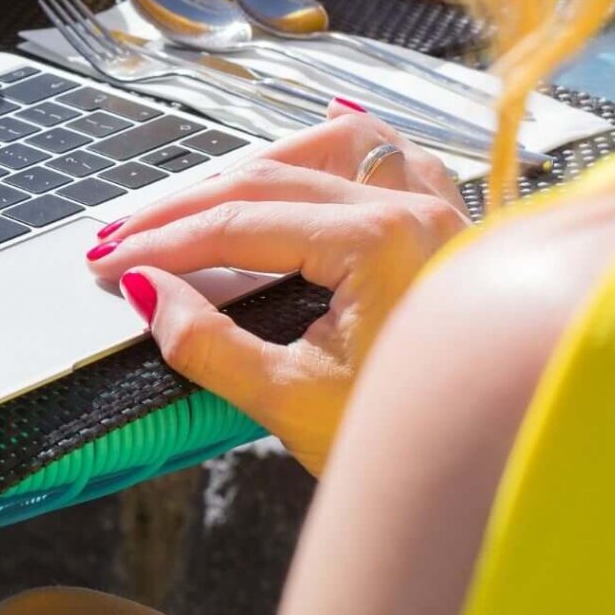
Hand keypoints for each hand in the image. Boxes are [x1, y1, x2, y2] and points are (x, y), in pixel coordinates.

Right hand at [87, 106, 470, 473]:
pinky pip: (390, 155)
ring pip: (331, 145)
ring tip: (196, 200)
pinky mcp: (449, 227)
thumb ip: (208, 344)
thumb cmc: (417, 443)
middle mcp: (416, 207)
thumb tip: (148, 293)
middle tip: (123, 239)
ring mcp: (440, 210)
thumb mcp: (294, 403)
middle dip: (186, 208)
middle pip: (270, 176)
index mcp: (381, 241)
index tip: (110, 265)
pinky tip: (307, 150)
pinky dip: (337, 149)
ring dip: (255, 165)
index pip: (239, 224)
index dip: (163, 244)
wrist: (504, 469)